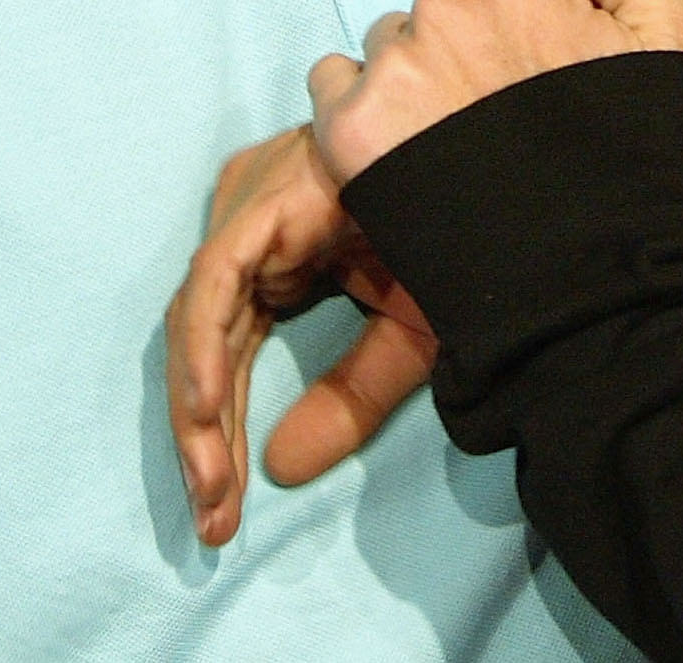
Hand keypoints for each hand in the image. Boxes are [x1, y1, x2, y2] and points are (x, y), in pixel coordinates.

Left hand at [164, 127, 435, 546]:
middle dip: (205, 441)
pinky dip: (202, 347)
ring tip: (211, 487)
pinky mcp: (259, 201)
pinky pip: (212, 282)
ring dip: (198, 412)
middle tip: (212, 524)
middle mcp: (249, 224)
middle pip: (203, 347)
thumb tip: (281, 470)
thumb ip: (348, 399)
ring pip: (195, 322)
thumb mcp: (405, 337)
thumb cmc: (452, 230)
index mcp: (277, 248)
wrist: (487, 158)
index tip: (223, 518)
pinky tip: (204, 407)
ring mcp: (247, 206)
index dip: (220, 437)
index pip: (225, 354)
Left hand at [310, 0, 682, 183]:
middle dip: (468, 56)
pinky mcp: (351, 126)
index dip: (526, 34)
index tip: (541, 88)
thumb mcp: (675, 36)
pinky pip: (333, 86)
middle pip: (445, 13)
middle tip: (501, 130)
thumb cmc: (645, 167)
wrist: (597, 283)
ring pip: (391, 49)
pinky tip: (404, 158)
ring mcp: (395, 66)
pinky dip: (361, 113)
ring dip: (415, 84)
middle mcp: (448, 7)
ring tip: (456, 153)